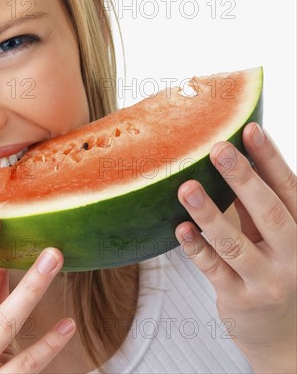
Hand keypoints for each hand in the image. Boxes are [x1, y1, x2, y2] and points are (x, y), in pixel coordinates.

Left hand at [175, 122, 296, 372]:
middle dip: (242, 179)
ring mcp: (266, 280)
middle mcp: (291, 256)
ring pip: (234, 243)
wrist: (287, 338)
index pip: (288, 189)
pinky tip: (181, 229)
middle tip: (217, 149)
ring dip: (209, 213)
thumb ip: (257, 206)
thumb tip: (233, 159)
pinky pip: (214, 270)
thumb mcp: (277, 238)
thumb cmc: (277, 271)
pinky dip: (197, 248)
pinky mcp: (240, 300)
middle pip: (267, 212)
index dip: (269, 158)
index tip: (249, 129)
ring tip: (186, 187)